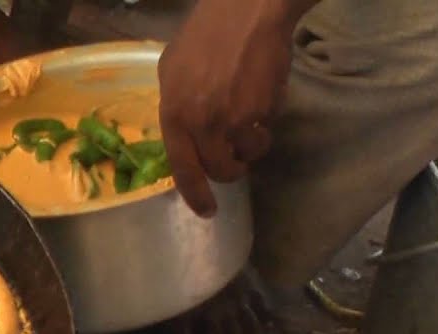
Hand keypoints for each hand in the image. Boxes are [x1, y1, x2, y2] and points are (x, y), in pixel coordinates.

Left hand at [157, 0, 303, 216]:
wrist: (245, 11)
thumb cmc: (204, 36)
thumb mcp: (171, 70)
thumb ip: (174, 106)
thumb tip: (183, 135)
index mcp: (174, 114)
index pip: (183, 168)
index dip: (196, 194)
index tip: (206, 211)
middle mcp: (201, 123)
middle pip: (220, 169)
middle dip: (230, 169)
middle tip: (235, 158)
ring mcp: (233, 118)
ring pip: (248, 154)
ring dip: (251, 145)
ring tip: (250, 120)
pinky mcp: (262, 110)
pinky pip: (265, 131)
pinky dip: (266, 122)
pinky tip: (261, 97)